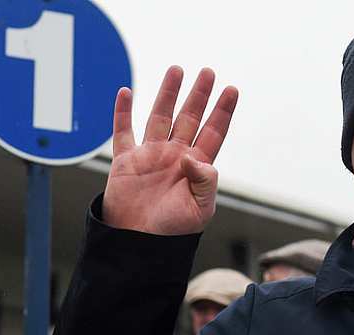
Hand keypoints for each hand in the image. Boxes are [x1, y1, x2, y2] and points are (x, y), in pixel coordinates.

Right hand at [102, 66, 237, 234]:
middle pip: (190, 118)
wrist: (139, 246)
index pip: (213, 132)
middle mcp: (175, 156)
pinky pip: (123, 132)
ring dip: (168, 94)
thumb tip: (193, 156)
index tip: (232, 90)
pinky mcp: (126, 162)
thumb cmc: (172, 233)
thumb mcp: (199, 210)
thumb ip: (204, 182)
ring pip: (160, 117)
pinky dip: (122, 112)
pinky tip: (126, 92)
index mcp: (196, 167)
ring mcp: (150, 156)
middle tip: (208, 72)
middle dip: (198, 95)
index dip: (222, 112)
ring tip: (177, 70)